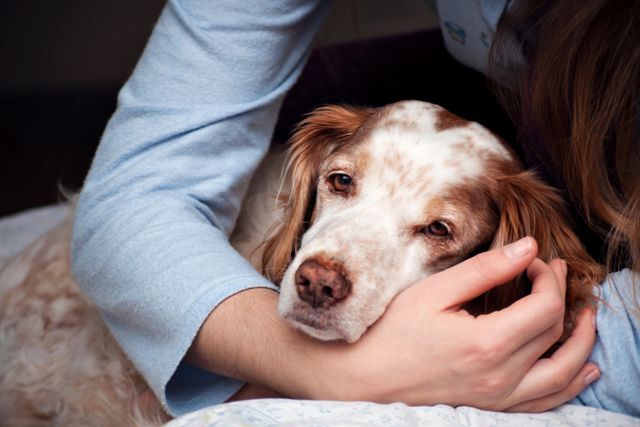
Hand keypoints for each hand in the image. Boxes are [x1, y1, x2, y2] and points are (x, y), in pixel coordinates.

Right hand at [331, 237, 598, 411]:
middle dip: (563, 298)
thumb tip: (527, 248)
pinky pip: (546, 401)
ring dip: (582, 344)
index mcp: (487, 343)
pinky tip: (583, 372)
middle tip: (556, 274)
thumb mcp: (434, 292)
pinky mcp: (491, 406)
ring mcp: (498, 397)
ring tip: (587, 320)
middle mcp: (501, 375)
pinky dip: (571, 384)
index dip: (549, 278)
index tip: (535, 260)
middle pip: (555, 334)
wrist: (366, 377)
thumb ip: (485, 270)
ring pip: (563, 373)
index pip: (545, 307)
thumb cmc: (392, 331)